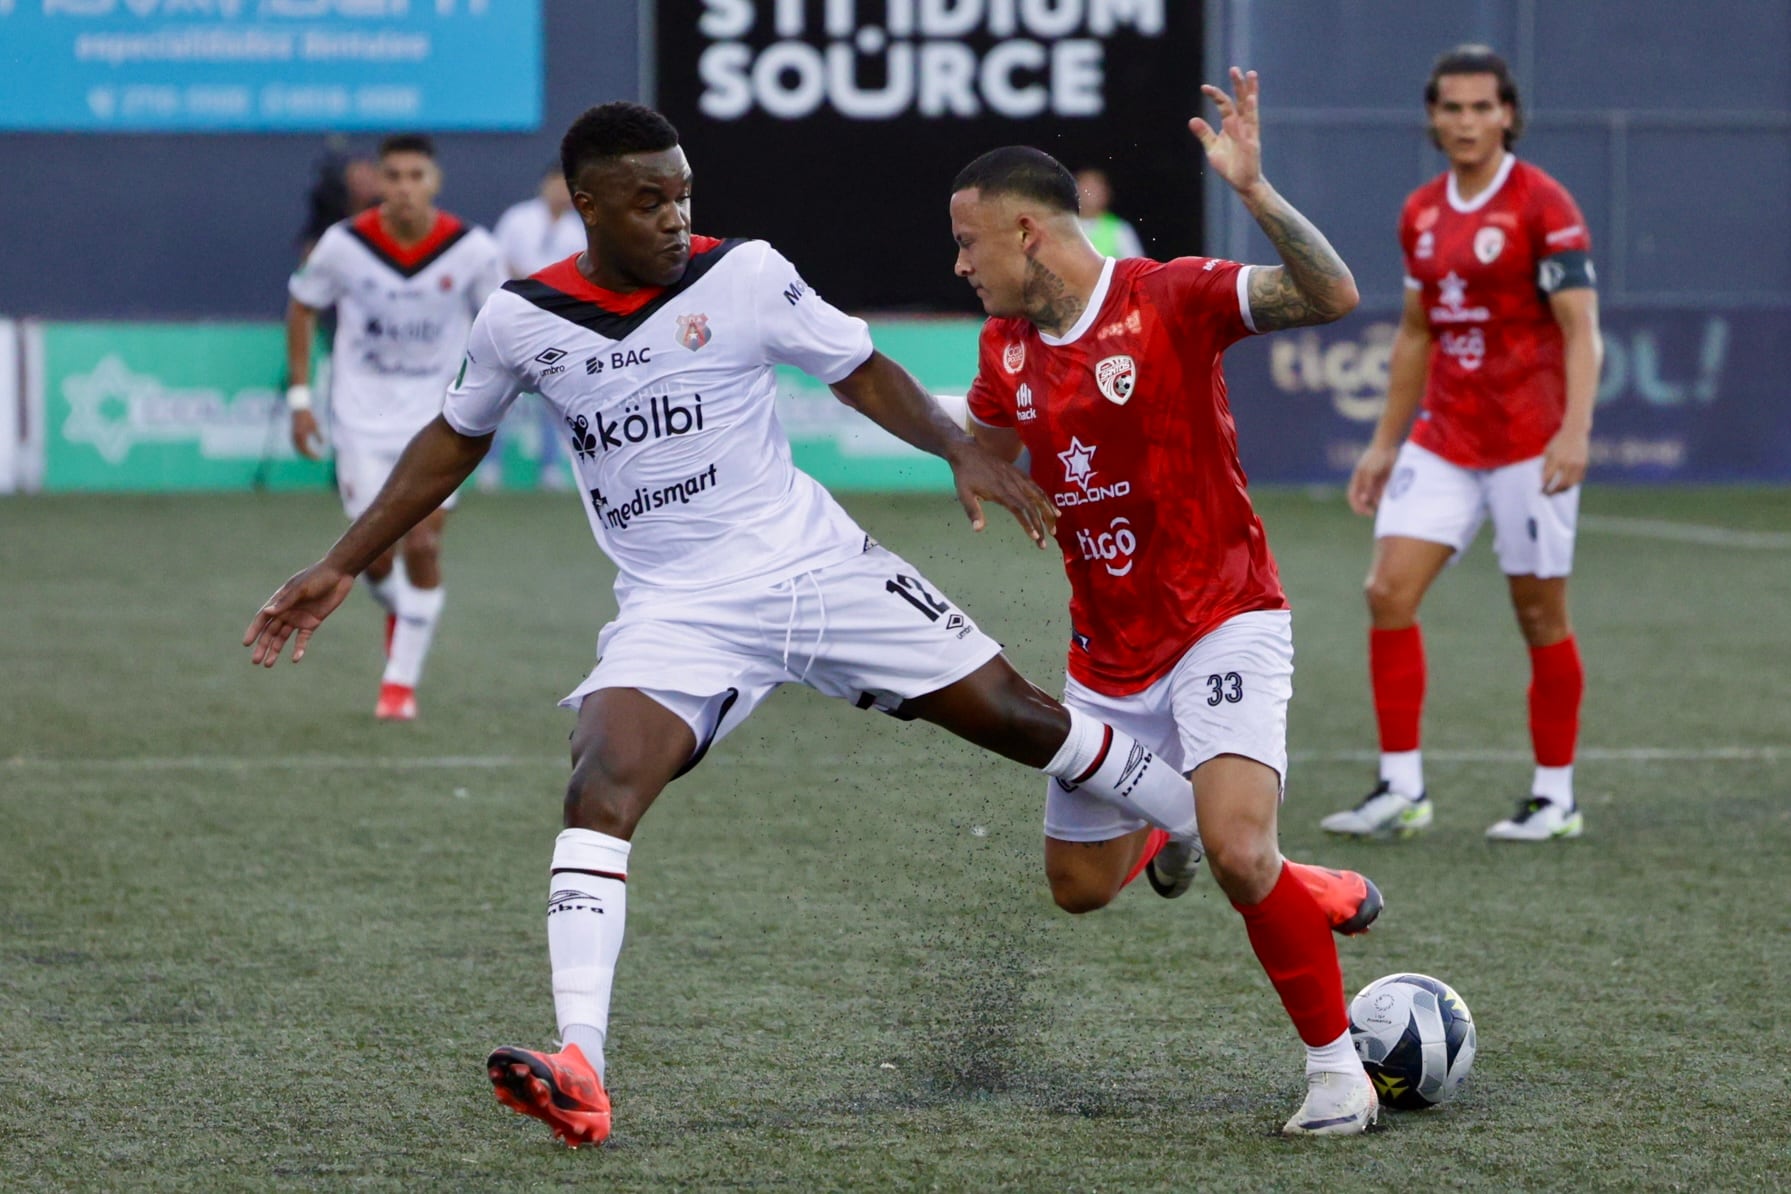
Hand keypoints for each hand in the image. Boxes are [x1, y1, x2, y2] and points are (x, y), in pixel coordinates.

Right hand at [243, 562, 354, 666]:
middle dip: (262, 646)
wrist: (339, 574)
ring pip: (283, 637)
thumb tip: (267, 612)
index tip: (246, 643)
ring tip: (269, 664)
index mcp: (279, 600)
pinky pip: (302, 638)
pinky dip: (298, 648)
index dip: (254, 631)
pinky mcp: (312, 622)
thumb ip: (286, 602)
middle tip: (255, 661)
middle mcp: (286, 611)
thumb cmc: (317, 577)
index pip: (262, 618)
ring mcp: (299, 617)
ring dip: (275, 650)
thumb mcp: (301, 589)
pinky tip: (295, 659)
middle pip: (270, 632)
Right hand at [291, 409, 325, 459]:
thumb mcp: (315, 426)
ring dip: (303, 453)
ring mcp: (293, 436)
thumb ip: (318, 435)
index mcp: (302, 436)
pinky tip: (305, 450)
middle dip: (308, 456)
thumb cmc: (308, 417)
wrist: (299, 410)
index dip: (312, 455)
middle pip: (301, 451)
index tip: (319, 458)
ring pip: (297, 448)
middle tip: (315, 459)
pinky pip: (295, 444)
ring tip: (310, 456)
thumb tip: (322, 443)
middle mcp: (296, 437)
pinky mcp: (292, 434)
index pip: (307, 450)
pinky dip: (300, 449)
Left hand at [947, 442, 1057, 548]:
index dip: (1029, 523)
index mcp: (1001, 491)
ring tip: (1054, 527)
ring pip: (1039, 495)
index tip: (1035, 537)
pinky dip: (1046, 498)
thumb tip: (978, 529)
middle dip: (1041, 524)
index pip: (1019, 509)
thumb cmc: (965, 475)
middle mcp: (1013, 484)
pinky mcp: (1019, 473)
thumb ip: (972, 511)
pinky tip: (1052, 508)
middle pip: (1032, 506)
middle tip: (1044, 543)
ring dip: (1048, 512)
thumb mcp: (964, 493)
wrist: (968, 452)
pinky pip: (1037, 487)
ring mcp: (1018, 478)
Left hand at [1189, 67, 1264, 194]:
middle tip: (1235, 69)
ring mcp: (1248, 131)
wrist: (1241, 183)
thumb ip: (1204, 133)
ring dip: (1248, 91)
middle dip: (1238, 85)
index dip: (1215, 95)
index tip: (1203, 87)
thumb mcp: (1212, 148)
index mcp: (1232, 125)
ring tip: (1250, 74)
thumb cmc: (1230, 165)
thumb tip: (1192, 119)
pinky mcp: (1251, 141)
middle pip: (1240, 100)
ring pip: (1249, 107)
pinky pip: (1251, 124)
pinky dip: (1250, 110)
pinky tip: (1250, 99)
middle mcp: (1241, 125)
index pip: (1224, 105)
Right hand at [1348, 442, 1399, 515]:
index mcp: (1358, 479)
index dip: (1356, 505)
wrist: (1390, 447)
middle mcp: (1365, 483)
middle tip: (1372, 513)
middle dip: (1366, 507)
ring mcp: (1375, 483)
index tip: (1363, 512)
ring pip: (1374, 498)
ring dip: (1377, 502)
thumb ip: (1367, 486)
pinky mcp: (1385, 482)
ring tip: (1382, 502)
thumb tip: (1365, 500)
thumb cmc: (1377, 457)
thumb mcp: (1370, 471)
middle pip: (1363, 499)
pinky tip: (1389, 496)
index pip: (1352, 496)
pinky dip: (1385, 497)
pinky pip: (1384, 493)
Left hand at [1541, 425, 1588, 493]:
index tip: (1540, 490)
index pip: (1549, 478)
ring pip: (1571, 484)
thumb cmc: (1558, 442)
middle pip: (1561, 484)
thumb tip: (1544, 482)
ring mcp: (1578, 464)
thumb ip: (1546, 466)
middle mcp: (1568, 463)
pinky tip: (1565, 485)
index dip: (1544, 486)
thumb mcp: (1548, 451)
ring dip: (1562, 490)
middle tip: (1547, 495)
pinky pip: (1578, 479)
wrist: (1575, 431)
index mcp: (1557, 459)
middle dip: (1553, 492)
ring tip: (1556, 492)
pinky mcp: (1585, 464)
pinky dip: (1571, 484)